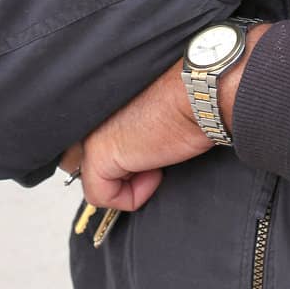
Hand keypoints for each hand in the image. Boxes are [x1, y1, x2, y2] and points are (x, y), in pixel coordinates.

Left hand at [59, 24, 272, 211]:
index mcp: (100, 96)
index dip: (119, 154)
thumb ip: (130, 125)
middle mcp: (88, 112)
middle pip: (86, 160)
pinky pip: (101, 196)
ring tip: (157, 160)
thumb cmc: (190, 97)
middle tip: (151, 158)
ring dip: (128, 181)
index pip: (90, 138)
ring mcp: (89, 132)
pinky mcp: (99, 153)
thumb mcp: (153, 111)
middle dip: (117, 169)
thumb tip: (131, 149)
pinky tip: (155, 170)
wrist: (203, 92)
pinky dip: (132, 196)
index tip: (148, 152)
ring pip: (96, 178)